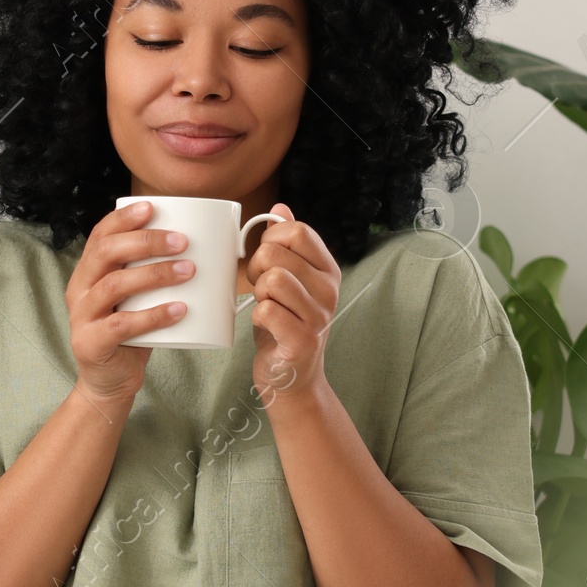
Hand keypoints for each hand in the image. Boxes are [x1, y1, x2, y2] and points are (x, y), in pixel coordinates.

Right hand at [66, 201, 193, 411]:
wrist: (110, 381)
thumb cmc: (130, 335)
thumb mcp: (136, 299)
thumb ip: (150, 275)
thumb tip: (202, 248)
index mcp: (88, 273)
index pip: (99, 235)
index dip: (123, 218)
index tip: (152, 207)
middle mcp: (79, 290)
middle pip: (106, 253)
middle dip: (146, 241)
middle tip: (183, 241)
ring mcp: (82, 317)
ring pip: (115, 285)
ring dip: (155, 274)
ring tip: (189, 270)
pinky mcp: (91, 343)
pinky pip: (123, 325)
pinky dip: (154, 315)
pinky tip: (180, 310)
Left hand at [247, 204, 338, 401]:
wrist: (292, 378)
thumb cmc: (285, 324)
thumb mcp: (289, 279)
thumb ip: (287, 244)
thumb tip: (280, 207)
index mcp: (328, 269)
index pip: (298, 231)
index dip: (271, 239)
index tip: (266, 258)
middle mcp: (329, 290)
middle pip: (277, 253)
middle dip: (257, 267)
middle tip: (261, 287)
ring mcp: (319, 316)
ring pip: (272, 279)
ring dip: (258, 292)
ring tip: (264, 304)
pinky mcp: (302, 340)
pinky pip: (267, 310)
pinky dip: (256, 316)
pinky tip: (266, 325)